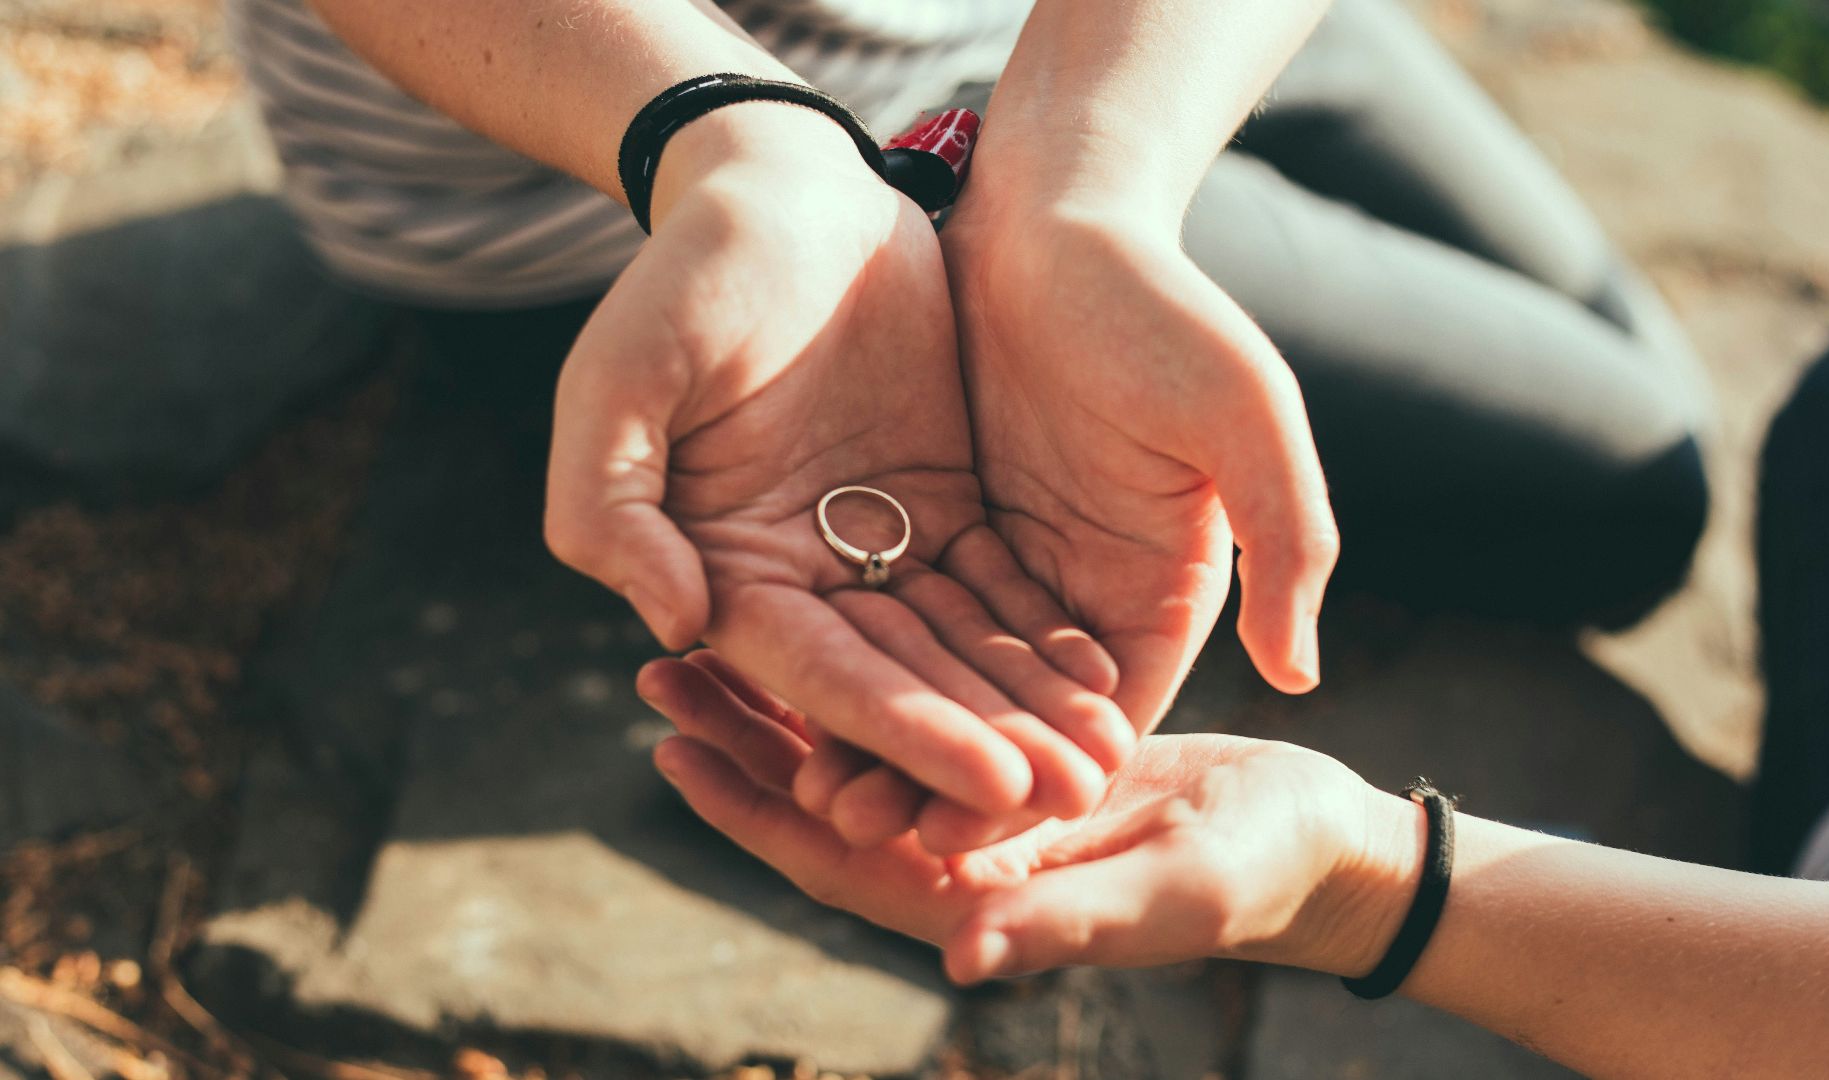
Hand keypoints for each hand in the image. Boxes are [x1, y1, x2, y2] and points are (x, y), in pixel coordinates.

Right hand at [545, 106, 1134, 830]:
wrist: (785, 190)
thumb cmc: (686, 275)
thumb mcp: (621, 376)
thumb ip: (614, 507)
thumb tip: (678, 624)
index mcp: (721, 570)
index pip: (820, 675)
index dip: (905, 732)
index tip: (989, 784)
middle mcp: (800, 581)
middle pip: (903, 682)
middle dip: (985, 744)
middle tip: (1074, 795)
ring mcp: (875, 547)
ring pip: (959, 647)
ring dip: (1027, 708)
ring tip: (1103, 761)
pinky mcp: (943, 508)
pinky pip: (1001, 584)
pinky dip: (1046, 636)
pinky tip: (1109, 681)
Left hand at [641, 651, 1414, 984]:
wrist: (1313, 835)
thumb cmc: (1255, 877)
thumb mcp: (1166, 897)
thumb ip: (1065, 922)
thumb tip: (956, 956)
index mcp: (973, 894)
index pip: (833, 858)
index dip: (750, 813)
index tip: (668, 753)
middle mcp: (960, 845)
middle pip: (827, 793)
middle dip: (741, 738)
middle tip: (654, 667)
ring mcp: (985, 794)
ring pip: (866, 740)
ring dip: (789, 693)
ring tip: (711, 626)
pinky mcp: (1016, 743)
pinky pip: (924, 697)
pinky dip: (872, 656)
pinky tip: (829, 594)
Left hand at [794, 173, 1342, 850]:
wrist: (1062, 211)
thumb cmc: (1164, 304)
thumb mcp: (1246, 414)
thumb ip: (1286, 541)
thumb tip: (1303, 672)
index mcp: (1165, 594)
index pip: (1101, 719)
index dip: (1039, 784)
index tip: (974, 839)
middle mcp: (1089, 596)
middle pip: (1015, 714)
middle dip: (947, 778)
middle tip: (868, 835)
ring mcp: (1017, 564)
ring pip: (950, 673)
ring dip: (893, 731)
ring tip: (821, 790)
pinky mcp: (952, 524)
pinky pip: (902, 606)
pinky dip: (860, 653)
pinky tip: (798, 700)